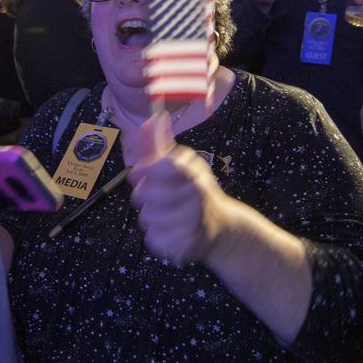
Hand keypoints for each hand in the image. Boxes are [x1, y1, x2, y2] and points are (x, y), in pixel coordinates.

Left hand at [129, 112, 228, 264]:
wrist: (222, 227)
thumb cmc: (194, 190)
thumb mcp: (181, 162)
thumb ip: (160, 143)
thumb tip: (151, 116)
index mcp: (192, 171)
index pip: (158, 166)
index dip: (144, 171)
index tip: (140, 174)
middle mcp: (195, 195)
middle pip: (142, 195)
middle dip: (143, 196)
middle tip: (155, 198)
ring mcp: (192, 222)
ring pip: (145, 219)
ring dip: (150, 217)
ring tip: (166, 215)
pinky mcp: (186, 245)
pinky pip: (152, 240)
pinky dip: (157, 237)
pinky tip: (171, 231)